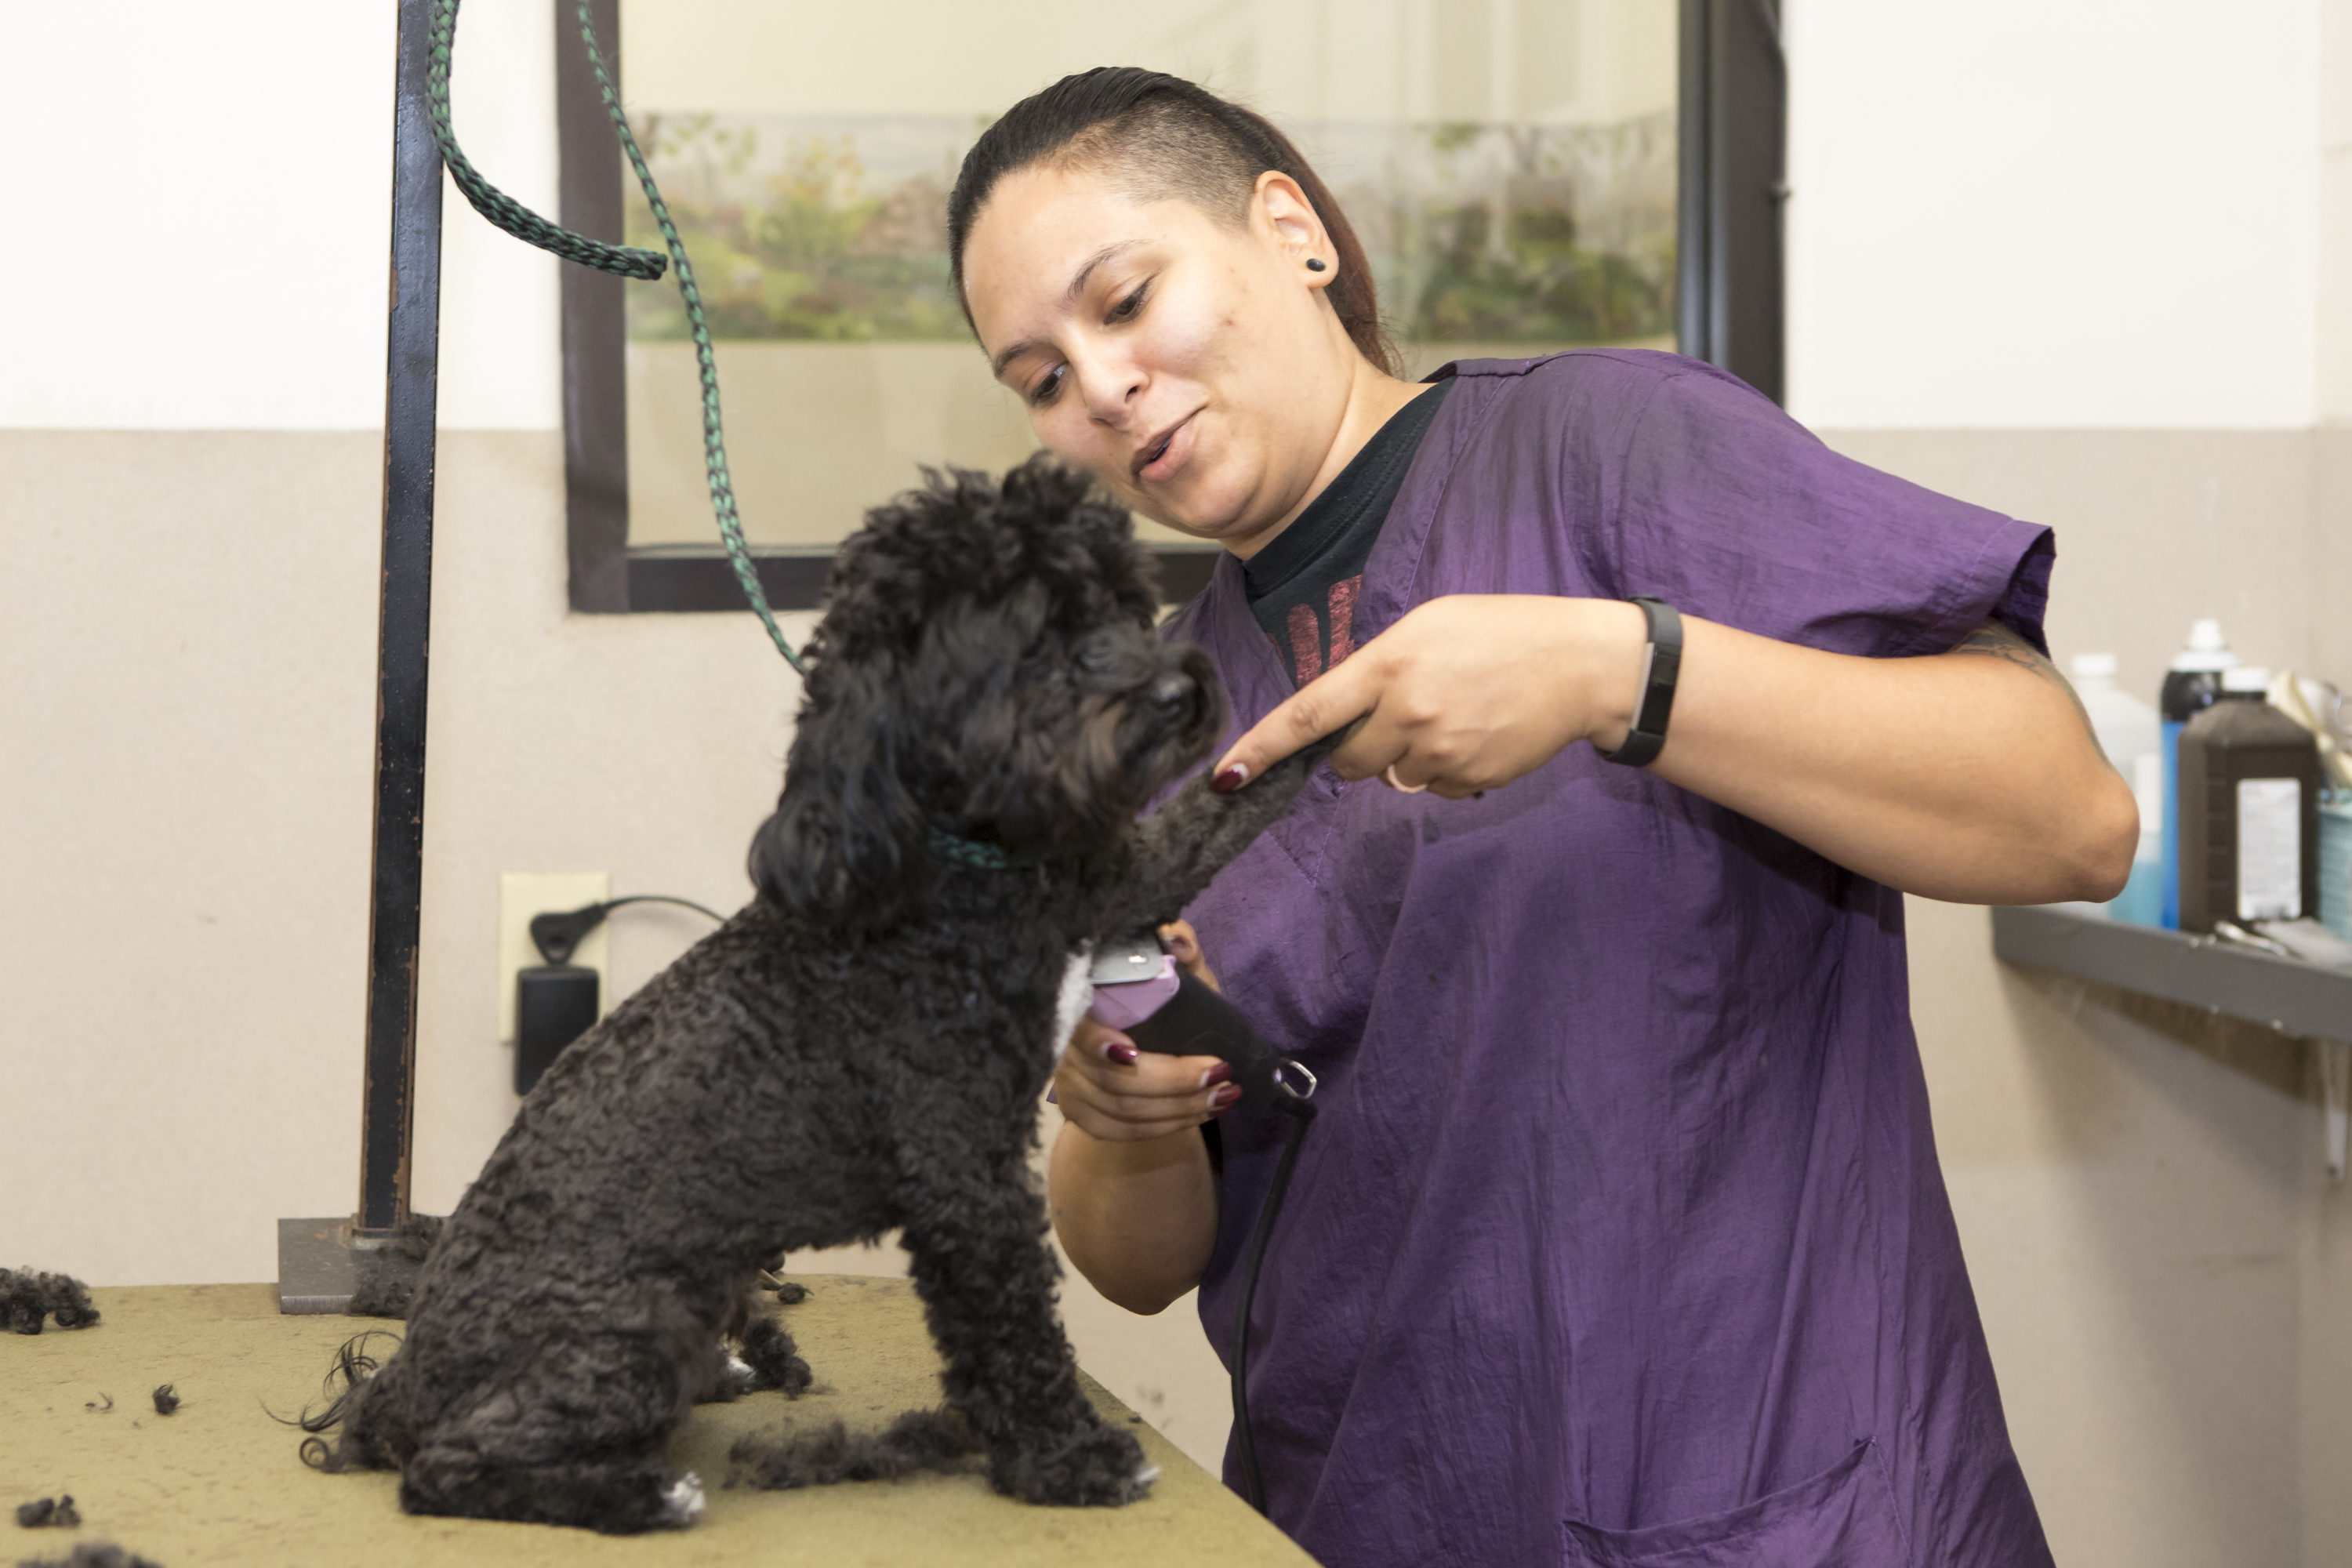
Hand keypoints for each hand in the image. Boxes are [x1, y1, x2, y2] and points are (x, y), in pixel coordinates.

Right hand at [1053, 921, 1238, 1140]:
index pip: (1077, 1030)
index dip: (1098, 1043)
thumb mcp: (1178, 975)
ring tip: (1225, 1093)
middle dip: (1174, 1080)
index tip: (1133, 1053)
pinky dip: (1170, 1125)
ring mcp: (1069, 1086)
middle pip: (1114, 1080)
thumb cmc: (1160, 1005)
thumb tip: (1177, 942)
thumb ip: (1182, 951)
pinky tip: (1203, 1113)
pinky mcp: (1081, 1115)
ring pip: (1126, 1111)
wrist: (1140, 1046)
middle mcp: (1064, 1049)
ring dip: (1182, 1106)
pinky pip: (1125, 1132)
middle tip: (1221, 1072)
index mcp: (1080, 1006)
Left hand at [1212, 595, 1644, 798]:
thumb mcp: (1428, 625)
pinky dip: (1445, 772)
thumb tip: (1344, 720)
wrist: (1582, 665)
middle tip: (1405, 714)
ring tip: (1455, 717)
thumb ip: (1378, 669)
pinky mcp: (1468, 779)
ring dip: (1409, 758)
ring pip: (1391, 778)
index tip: (1227, 777)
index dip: (1261, 748)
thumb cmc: (1501, 632)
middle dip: (1360, 748)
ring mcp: (1438, 751)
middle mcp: (1406, 712)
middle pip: (1347, 761)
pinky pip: (1433, 790)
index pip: (1308, 714)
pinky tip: (1477, 735)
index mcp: (1388, 664)